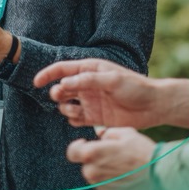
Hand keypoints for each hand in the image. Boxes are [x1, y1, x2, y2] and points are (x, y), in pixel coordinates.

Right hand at [34, 59, 161, 128]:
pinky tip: (80, 119)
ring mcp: (90, 101)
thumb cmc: (134, 87)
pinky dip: (73, 120)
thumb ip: (89, 80)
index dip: (48, 74)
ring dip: (64, 108)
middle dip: (57, 93)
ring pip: (66, 105)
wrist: (152, 106)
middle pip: (62, 87)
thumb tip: (66, 82)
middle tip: (61, 97)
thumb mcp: (112, 79)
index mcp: (90, 69)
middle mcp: (87, 84)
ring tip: (74, 110)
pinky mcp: (94, 117)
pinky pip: (75, 119)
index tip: (36, 82)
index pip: (63, 69)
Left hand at [67, 128, 156, 189]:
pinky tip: (126, 175)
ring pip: (96, 177)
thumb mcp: (124, 132)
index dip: (78, 147)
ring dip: (103, 170)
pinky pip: (106, 187)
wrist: (158, 173)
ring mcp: (102, 187)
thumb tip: (101, 137)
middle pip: (86, 165)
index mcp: (92, 154)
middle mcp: (93, 173)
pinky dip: (112, 181)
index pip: (72, 152)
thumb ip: (107, 133)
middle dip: (95, 159)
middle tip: (111, 154)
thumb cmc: (140, 150)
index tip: (85, 144)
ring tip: (121, 165)